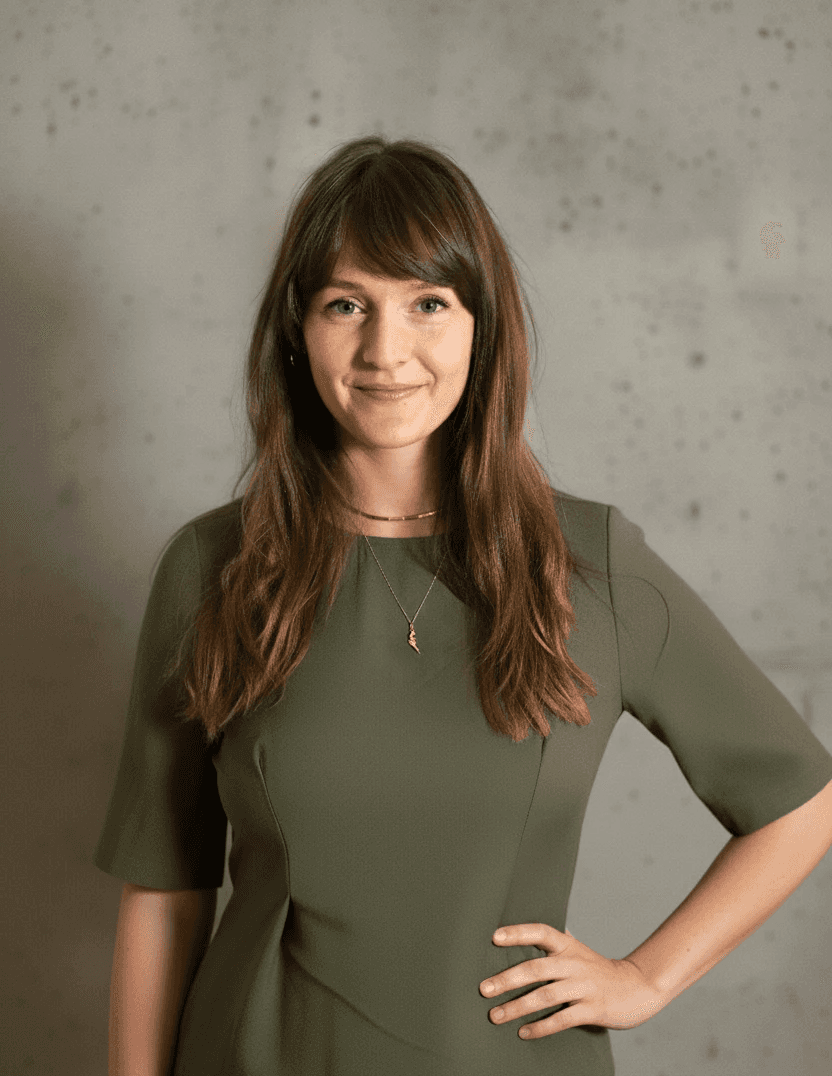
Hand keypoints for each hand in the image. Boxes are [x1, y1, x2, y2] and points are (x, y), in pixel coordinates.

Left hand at [479, 922, 665, 1039]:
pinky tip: (524, 1032)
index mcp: (568, 946)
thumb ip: (556, 941)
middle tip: (484, 989)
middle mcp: (574, 963)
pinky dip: (542, 1026)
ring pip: (546, 996)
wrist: (636, 987)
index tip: (494, 937)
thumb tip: (527, 928)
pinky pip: (563, 1019)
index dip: (518, 933)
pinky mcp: (593, 1009)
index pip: (541, 932)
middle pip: (537, 968)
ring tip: (496, 1015)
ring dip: (518, 1007)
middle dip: (508, 979)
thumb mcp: (577, 949)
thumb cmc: (598, 968)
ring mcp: (584, 987)